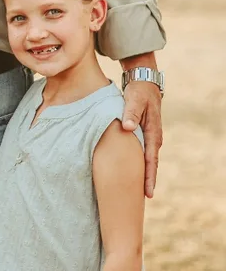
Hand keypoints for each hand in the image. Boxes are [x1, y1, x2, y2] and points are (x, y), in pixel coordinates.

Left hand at [121, 80, 161, 197]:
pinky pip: (139, 151)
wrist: (143, 83)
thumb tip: (128, 128)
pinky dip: (136, 162)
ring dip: (141, 173)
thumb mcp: (135, 99)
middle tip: (143, 199)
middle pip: (150, 164)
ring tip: (135, 189)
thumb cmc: (139, 92)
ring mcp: (147, 136)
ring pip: (144, 159)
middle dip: (147, 181)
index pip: (151, 160)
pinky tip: (129, 169)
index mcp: (153, 133)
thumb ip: (131, 113)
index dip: (149, 177)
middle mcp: (153, 138)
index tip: (148, 193)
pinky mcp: (141, 132)